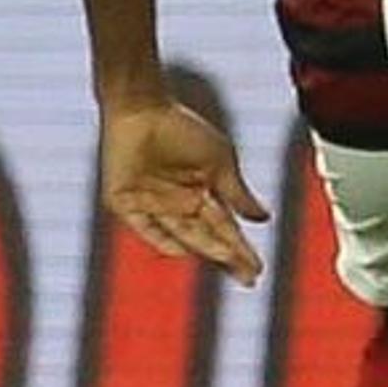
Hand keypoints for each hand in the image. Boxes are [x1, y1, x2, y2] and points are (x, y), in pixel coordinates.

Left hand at [98, 99, 266, 285]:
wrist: (142, 108)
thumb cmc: (183, 129)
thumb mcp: (219, 163)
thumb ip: (238, 193)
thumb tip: (263, 219)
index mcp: (199, 196)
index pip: (223, 230)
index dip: (239, 250)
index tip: (257, 269)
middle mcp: (175, 206)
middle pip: (206, 238)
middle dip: (228, 257)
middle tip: (249, 277)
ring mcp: (150, 207)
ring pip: (182, 235)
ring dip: (205, 249)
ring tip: (228, 259)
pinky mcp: (124, 203)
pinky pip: (145, 228)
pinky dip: (163, 239)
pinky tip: (184, 251)